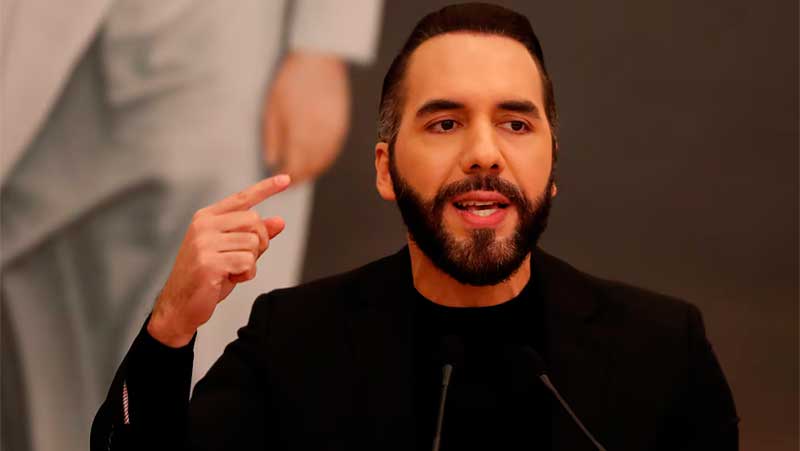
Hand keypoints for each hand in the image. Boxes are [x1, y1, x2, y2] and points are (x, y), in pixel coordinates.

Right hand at [148, 175, 290, 347]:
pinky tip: (229, 278)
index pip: (242, 198)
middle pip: (254, 221)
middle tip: (244, 260)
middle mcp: (204, 225)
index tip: (286, 178)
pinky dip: (246, 274)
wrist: (179, 306)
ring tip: (231, 271)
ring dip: (250, 262)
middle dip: (259, 243)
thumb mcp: (232, 252)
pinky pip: (247, 261)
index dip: (266, 188)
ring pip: (252, 243)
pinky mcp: (208, 261)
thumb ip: (254, 236)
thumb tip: (279, 221)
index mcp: (207, 218)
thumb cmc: (207, 278)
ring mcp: (204, 242)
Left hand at [263, 52, 349, 183]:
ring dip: (313, 170)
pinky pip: (334, 150)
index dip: (288, 178)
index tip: (280, 182)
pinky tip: (317, 159)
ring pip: (324, 161)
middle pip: (311, 168)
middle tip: (290, 182)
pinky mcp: (342, 126)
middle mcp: (320, 137)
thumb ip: (272, 138)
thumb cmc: (290, 82)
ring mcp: (334, 133)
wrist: (319, 60)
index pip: (295, 167)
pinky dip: (325, 159)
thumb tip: (271, 161)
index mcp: (300, 134)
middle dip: (300, 177)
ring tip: (302, 173)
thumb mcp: (272, 109)